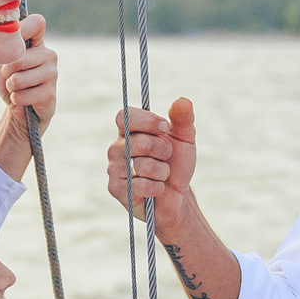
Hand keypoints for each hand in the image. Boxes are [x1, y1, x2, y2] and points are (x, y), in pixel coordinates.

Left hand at [0, 14, 57, 136]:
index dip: (22, 28)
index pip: (37, 22)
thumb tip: (8, 43)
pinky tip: (23, 100)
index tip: (11, 41)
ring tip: (17, 89)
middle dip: (6, 72)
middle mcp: (49, 55)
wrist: (19, 107)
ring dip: (10, 88)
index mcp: (38, 43)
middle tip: (11, 77)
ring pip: (17, 79)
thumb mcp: (5, 61)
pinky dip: (15, 100)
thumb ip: (7, 49)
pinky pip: (20, 96)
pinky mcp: (50, 94)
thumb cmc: (10, 80)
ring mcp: (52, 74)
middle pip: (17, 57)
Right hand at [106, 98, 196, 222]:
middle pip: (139, 141)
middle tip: (167, 157)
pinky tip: (156, 190)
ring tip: (162, 175)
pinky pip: (141, 185)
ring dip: (162, 172)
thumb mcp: (185, 139)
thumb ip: (183, 119)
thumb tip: (182, 101)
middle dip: (163, 150)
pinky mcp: (115, 189)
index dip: (147, 121)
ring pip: (143, 165)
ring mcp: (114, 168)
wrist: (178, 196)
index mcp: (128, 131)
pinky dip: (156, 188)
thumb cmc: (177, 165)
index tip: (166, 127)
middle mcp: (117, 147)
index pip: (125, 116)